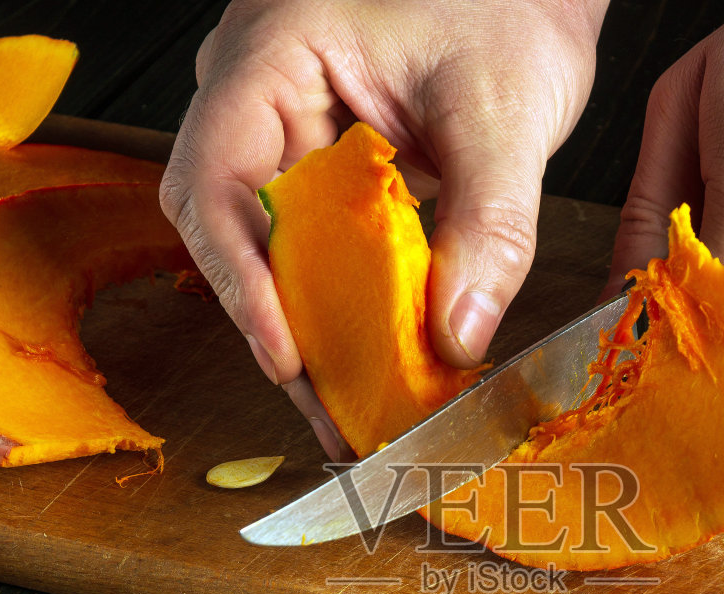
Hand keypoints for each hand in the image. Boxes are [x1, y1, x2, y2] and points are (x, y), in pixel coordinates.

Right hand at [161, 0, 606, 456]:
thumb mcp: (507, 108)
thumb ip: (490, 223)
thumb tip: (459, 338)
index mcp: (271, 53)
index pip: (216, 180)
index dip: (241, 280)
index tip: (287, 355)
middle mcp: (258, 90)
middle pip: (235, 229)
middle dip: (280, 325)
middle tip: (331, 410)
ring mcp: (286, 123)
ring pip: (275, 244)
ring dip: (314, 324)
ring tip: (355, 403)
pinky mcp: (325, 157)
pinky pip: (318, 239)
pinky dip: (348, 299)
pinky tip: (379, 355)